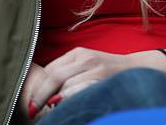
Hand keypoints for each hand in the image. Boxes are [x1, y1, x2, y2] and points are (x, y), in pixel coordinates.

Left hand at [22, 48, 137, 117]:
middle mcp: (85, 58)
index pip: (50, 69)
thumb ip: (67, 72)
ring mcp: (95, 69)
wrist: (136, 71)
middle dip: (40, 96)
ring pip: (65, 88)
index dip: (38, 87)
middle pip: (54, 77)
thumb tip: (42, 91)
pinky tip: (66, 109)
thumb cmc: (106, 72)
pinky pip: (78, 93)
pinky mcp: (102, 79)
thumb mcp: (86, 65)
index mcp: (78, 53)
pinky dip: (69, 102)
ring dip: (54, 103)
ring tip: (49, 113)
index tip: (30, 103)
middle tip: (33, 111)